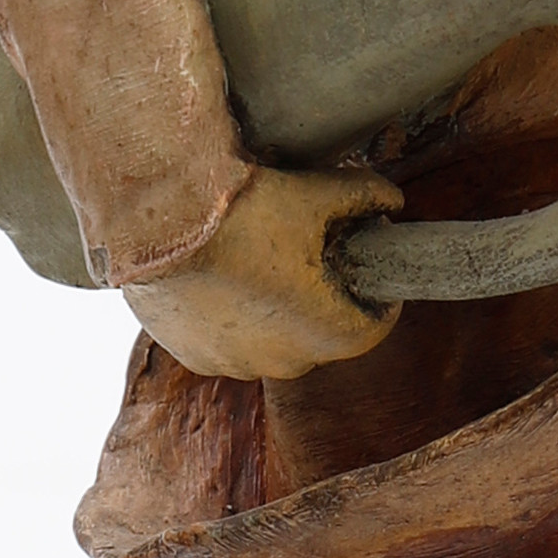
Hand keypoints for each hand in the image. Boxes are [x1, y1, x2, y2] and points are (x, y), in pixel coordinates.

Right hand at [124, 162, 401, 380]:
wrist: (164, 218)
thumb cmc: (249, 208)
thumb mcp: (320, 193)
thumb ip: (367, 196)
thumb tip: (392, 201)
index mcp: (330, 333)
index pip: (374, 327)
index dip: (378, 297)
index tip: (371, 272)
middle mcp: (288, 364)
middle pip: (320, 334)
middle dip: (322, 301)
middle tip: (312, 257)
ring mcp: (238, 364)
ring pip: (271, 342)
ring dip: (274, 314)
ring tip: (261, 266)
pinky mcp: (195, 357)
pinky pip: (225, 344)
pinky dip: (229, 320)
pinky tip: (221, 280)